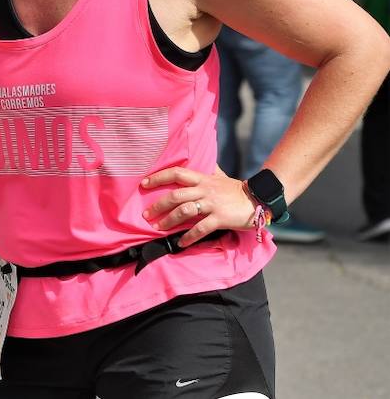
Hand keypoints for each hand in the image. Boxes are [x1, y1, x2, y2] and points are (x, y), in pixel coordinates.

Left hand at [141, 166, 257, 247]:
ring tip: (157, 228)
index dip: (159, 177)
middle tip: (146, 214)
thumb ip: (207, 170)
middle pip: (176, 195)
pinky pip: (201, 228)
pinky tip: (180, 243)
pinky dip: (189, 237)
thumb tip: (198, 161)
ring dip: (169, 221)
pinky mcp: (221, 218)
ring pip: (185, 211)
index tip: (144, 183)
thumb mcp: (219, 176)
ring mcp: (213, 204)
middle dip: (158, 205)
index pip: (176, 173)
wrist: (259, 200)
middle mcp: (205, 190)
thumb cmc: (235, 189)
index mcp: (203, 178)